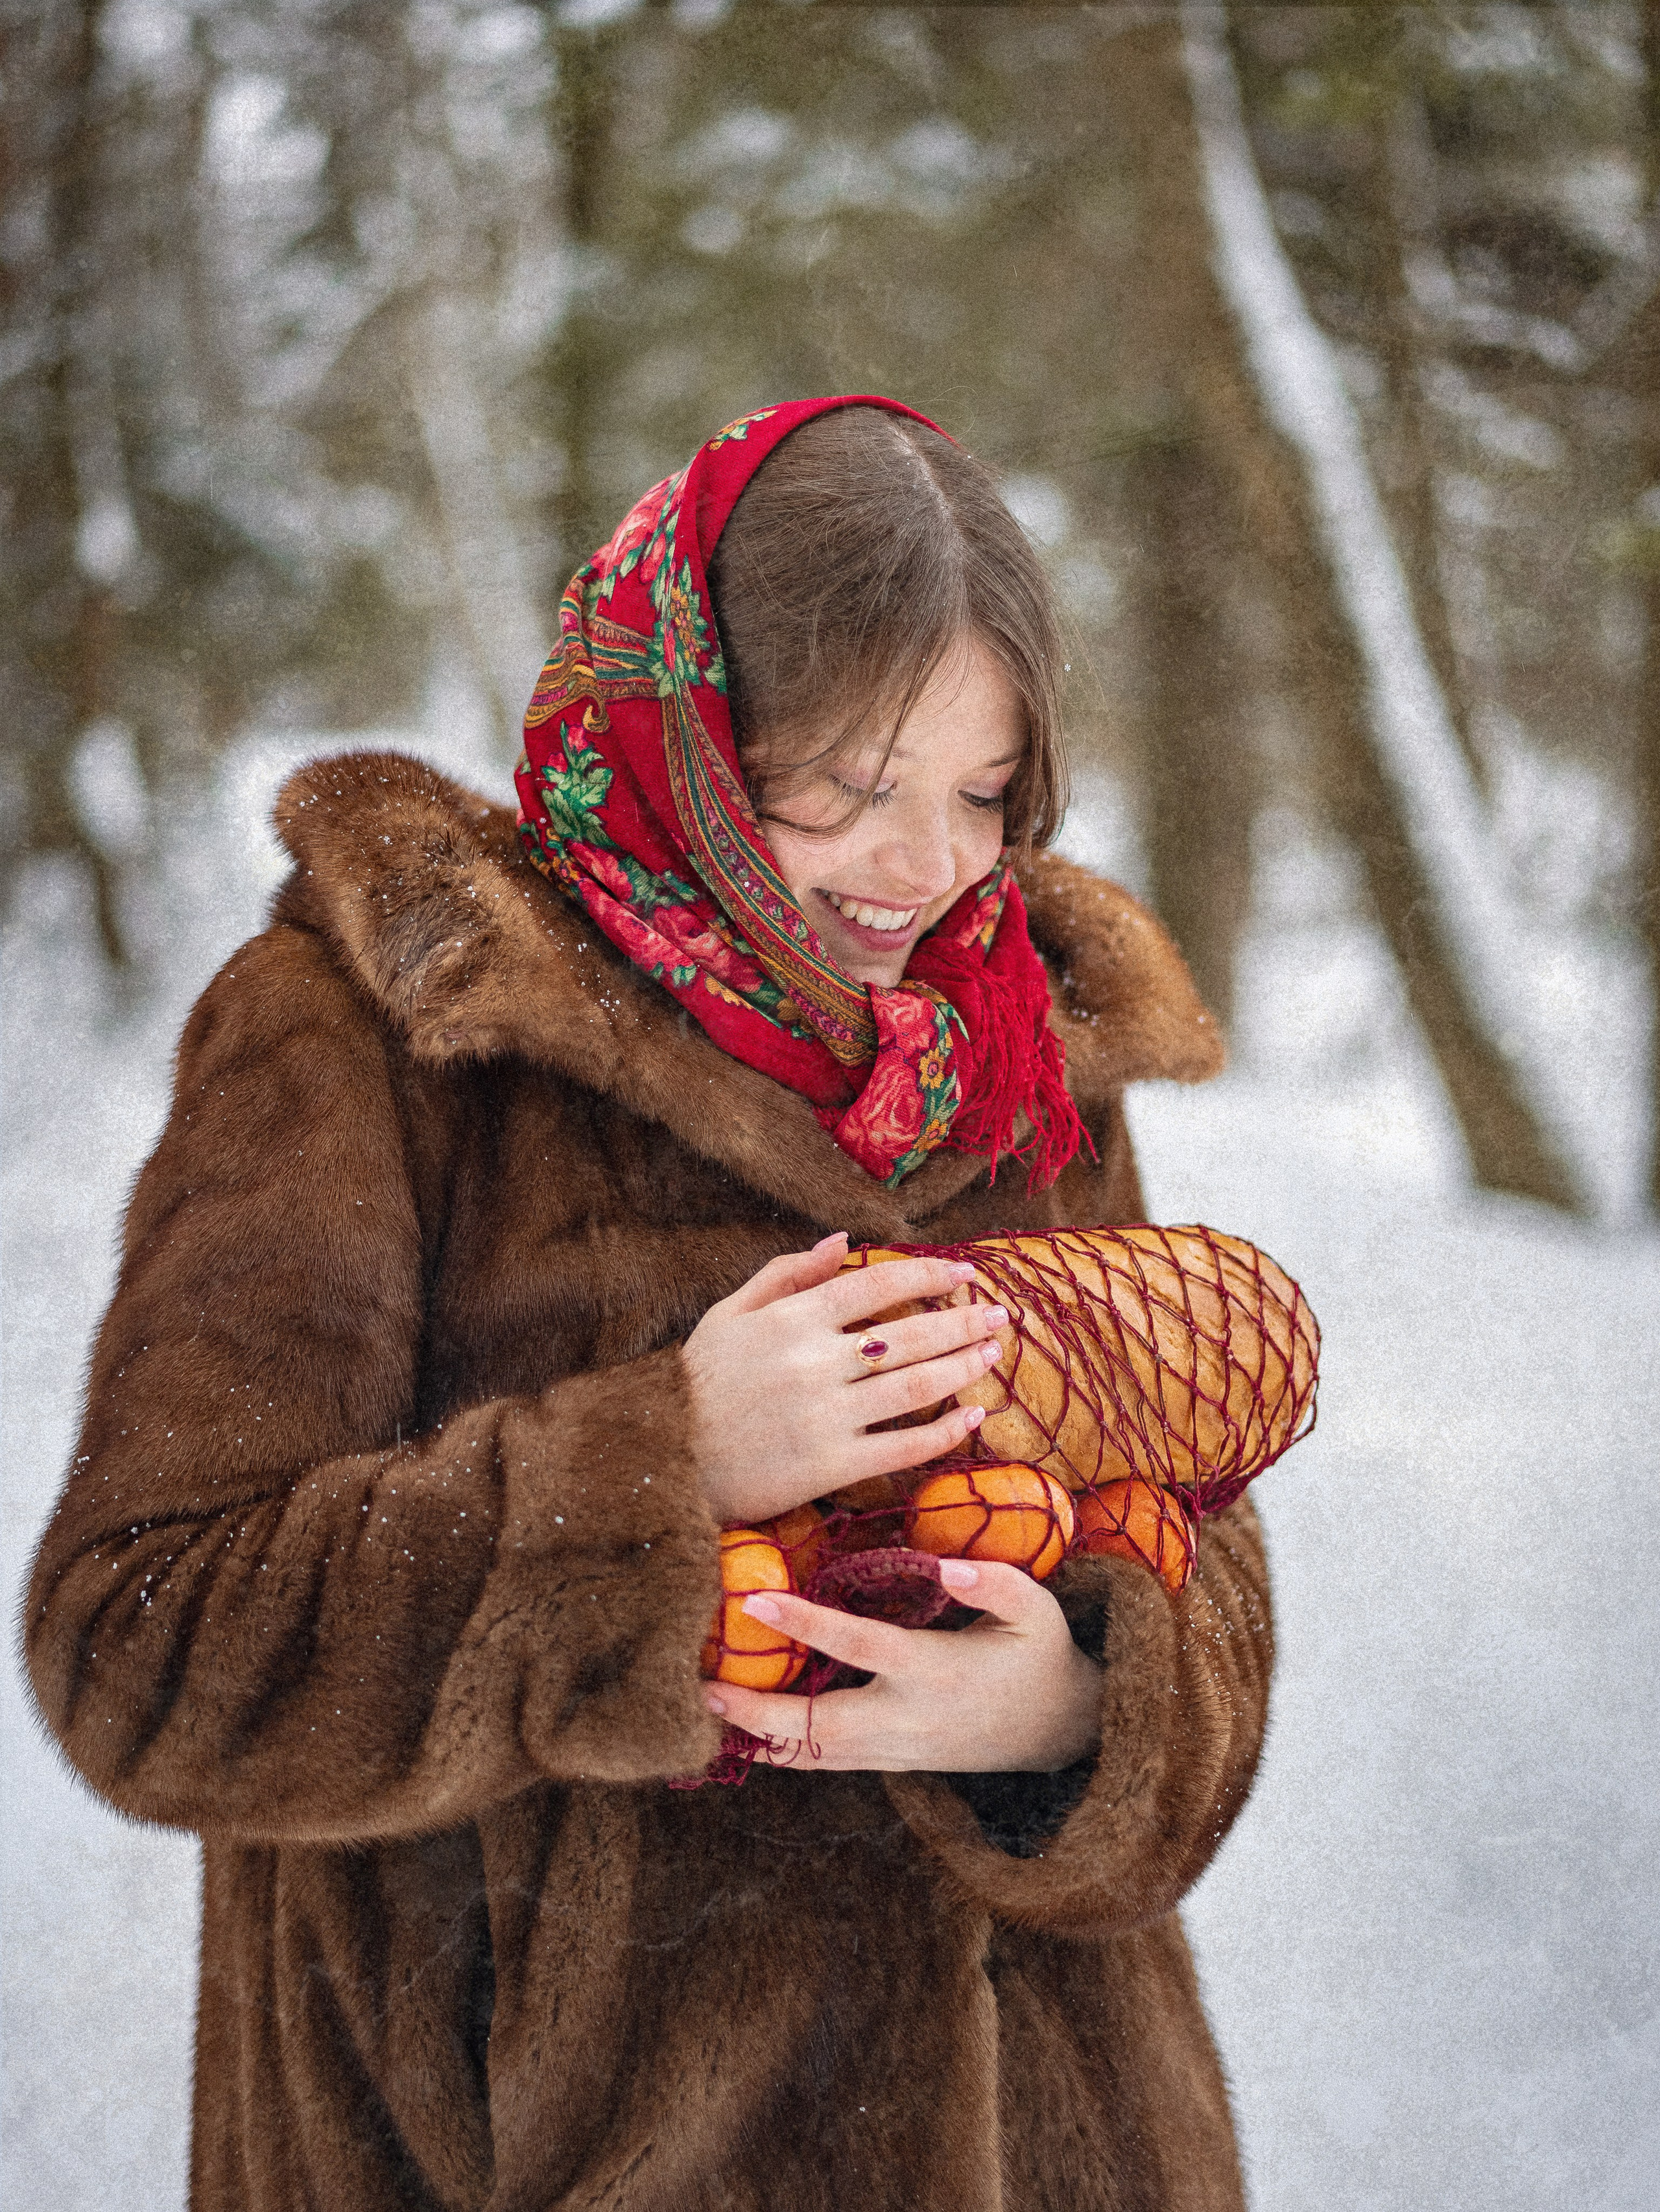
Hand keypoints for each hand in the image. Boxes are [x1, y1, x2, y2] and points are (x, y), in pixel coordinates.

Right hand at [683, 1232, 1009, 1525]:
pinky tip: (971, 1418)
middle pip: (909, 1334)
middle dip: (963, 1322)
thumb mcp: (730, 1315)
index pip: (877, 1285)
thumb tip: (840, 1243)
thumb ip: (785, 1275)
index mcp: (791, 1319)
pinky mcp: (829, 1466)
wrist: (663, 1459)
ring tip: (992, 1355)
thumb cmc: (698, 1383)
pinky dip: (943, 1433)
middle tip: (1001, 1315)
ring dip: (963, 1368)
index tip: (965, 1274)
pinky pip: (901, 1448)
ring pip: (914, 1387)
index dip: (929, 1276)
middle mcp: (814, 1363)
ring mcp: (825, 1416)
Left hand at [704, 1559, 1103, 1773]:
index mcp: (936, 1671)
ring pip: (815, 1754)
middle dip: (758, 1713)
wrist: (1060, 1732)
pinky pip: (827, 1761)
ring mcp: (897, 1750)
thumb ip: (996, 1583)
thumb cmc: (1041, 1657)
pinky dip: (783, 1750)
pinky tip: (744, 1730)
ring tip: (707, 1706)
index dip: (806, 1623)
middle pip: (818, 1726)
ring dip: (759, 1734)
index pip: (859, 1645)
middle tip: (703, 1687)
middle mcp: (907, 1719)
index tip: (756, 1601)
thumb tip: (946, 1563)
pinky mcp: (891, 1762)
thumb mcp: (1036, 1612)